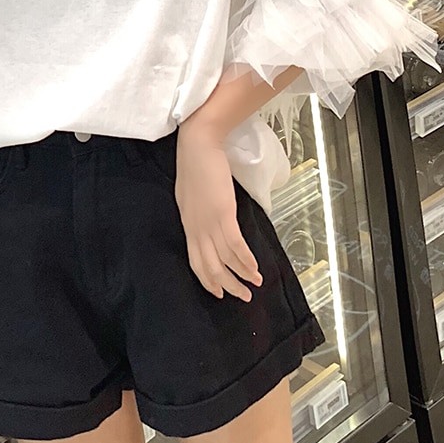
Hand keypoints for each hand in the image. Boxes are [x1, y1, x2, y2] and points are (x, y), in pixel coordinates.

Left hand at [175, 122, 262, 301]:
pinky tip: (255, 269)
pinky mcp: (222, 214)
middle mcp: (195, 229)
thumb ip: (198, 212)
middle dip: (227, 285)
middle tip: (242, 297)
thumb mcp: (192, 195)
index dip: (208, 279)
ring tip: (256, 284)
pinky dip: (246, 260)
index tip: (220, 291)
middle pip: (209, 267)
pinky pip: (235, 246)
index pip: (195, 261)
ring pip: (224, 260)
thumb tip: (210, 222)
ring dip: (242, 275)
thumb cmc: (196, 164)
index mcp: (188, 224)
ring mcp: (208, 223)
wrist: (197, 146)